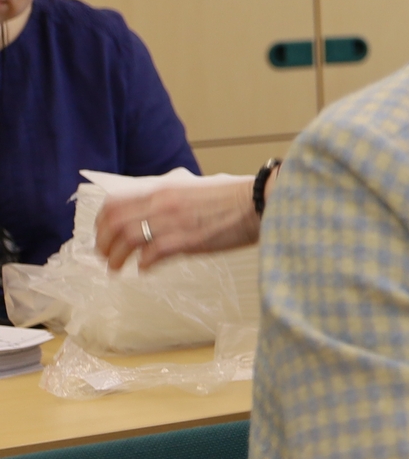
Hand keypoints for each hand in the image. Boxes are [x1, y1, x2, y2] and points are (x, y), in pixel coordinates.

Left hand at [97, 175, 260, 270]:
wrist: (259, 202)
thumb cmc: (233, 198)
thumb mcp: (192, 189)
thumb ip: (169, 200)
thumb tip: (154, 214)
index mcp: (162, 189)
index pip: (114, 203)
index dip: (101, 223)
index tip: (103, 236)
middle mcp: (161, 203)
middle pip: (113, 222)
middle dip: (102, 243)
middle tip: (105, 257)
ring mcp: (172, 221)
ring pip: (126, 239)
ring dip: (116, 257)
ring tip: (117, 269)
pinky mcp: (186, 240)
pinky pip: (151, 255)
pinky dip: (143, 265)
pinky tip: (146, 269)